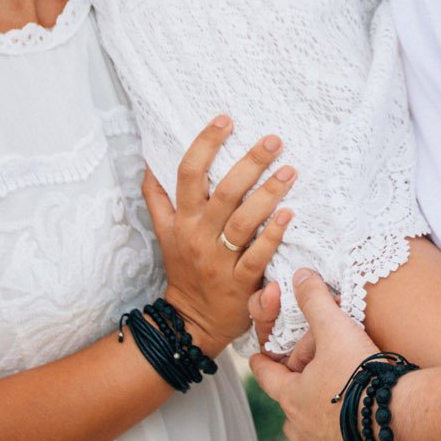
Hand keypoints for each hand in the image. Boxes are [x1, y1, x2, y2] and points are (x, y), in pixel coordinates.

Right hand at [139, 116, 295, 356]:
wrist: (191, 321)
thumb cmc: (184, 269)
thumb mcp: (164, 232)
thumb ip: (157, 198)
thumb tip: (150, 161)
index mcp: (181, 220)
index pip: (187, 174)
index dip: (204, 144)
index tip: (225, 119)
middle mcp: (198, 235)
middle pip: (223, 192)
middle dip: (250, 162)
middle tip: (273, 139)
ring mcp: (219, 259)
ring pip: (243, 221)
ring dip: (268, 193)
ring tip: (290, 170)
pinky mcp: (240, 282)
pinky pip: (257, 255)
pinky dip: (273, 234)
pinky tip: (290, 213)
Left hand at [247, 269, 382, 440]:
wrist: (403, 428)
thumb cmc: (363, 379)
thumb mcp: (336, 330)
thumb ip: (316, 301)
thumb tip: (300, 276)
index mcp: (293, 398)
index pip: (267, 376)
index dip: (262, 363)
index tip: (257, 357)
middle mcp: (305, 430)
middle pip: (289, 411)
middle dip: (295, 395)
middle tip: (308, 379)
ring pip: (314, 437)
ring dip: (321, 421)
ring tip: (337, 407)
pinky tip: (364, 432)